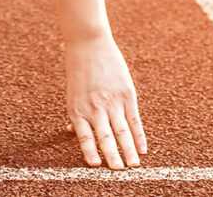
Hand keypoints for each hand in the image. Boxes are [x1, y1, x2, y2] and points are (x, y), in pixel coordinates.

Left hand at [63, 34, 146, 168]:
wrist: (88, 43)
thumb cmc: (78, 69)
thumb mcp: (71, 92)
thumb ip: (75, 112)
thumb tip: (69, 130)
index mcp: (77, 109)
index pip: (84, 136)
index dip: (90, 151)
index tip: (96, 165)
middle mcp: (94, 108)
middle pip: (105, 137)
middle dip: (112, 156)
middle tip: (119, 170)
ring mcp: (111, 101)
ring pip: (121, 131)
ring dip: (128, 150)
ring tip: (133, 164)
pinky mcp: (126, 94)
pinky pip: (134, 119)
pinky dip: (139, 135)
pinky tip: (143, 148)